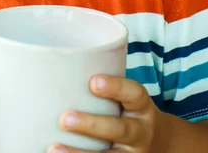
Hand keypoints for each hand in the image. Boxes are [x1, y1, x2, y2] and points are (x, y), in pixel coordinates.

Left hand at [49, 75, 166, 152]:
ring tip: (53, 149)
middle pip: (120, 129)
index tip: (93, 81)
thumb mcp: (125, 96)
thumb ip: (100, 83)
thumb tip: (50, 64)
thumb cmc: (126, 109)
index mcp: (141, 106)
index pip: (134, 93)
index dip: (115, 87)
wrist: (157, 142)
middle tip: (64, 118)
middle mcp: (140, 132)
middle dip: (91, 125)